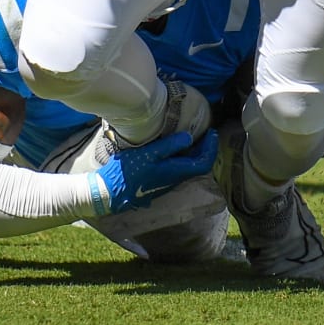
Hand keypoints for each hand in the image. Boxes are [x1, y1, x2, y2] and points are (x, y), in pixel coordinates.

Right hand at [90, 130, 217, 213]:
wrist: (111, 192)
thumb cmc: (129, 171)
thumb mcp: (149, 154)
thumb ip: (169, 145)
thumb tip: (189, 137)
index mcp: (176, 172)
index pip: (204, 162)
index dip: (211, 147)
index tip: (212, 132)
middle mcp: (175, 180)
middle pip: (199, 165)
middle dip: (206, 149)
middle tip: (207, 132)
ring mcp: (167, 182)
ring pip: (189, 168)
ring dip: (195, 153)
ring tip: (194, 136)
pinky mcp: (159, 182)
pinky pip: (179, 169)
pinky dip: (185, 157)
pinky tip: (176, 148)